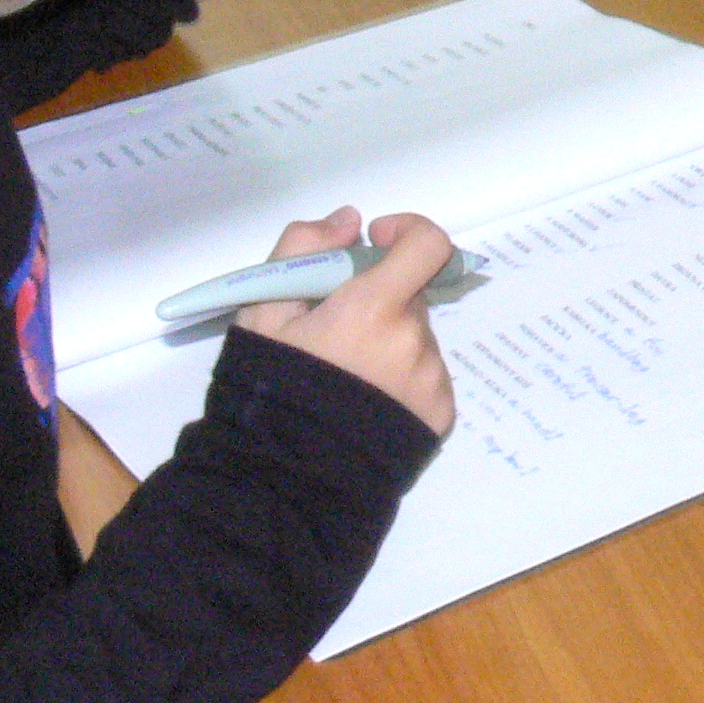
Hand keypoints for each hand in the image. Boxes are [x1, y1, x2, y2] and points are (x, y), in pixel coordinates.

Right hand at [237, 206, 457, 434]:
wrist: (284, 480)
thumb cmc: (269, 390)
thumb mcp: (263, 313)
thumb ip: (304, 248)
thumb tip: (351, 221)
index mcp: (375, 308)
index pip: (428, 244)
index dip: (406, 231)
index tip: (375, 242)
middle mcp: (414, 339)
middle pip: (409, 296)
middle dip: (378, 300)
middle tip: (333, 332)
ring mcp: (431, 379)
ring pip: (416, 337)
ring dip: (388, 342)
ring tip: (343, 378)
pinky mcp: (441, 413)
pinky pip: (426, 375)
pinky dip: (401, 378)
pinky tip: (364, 402)